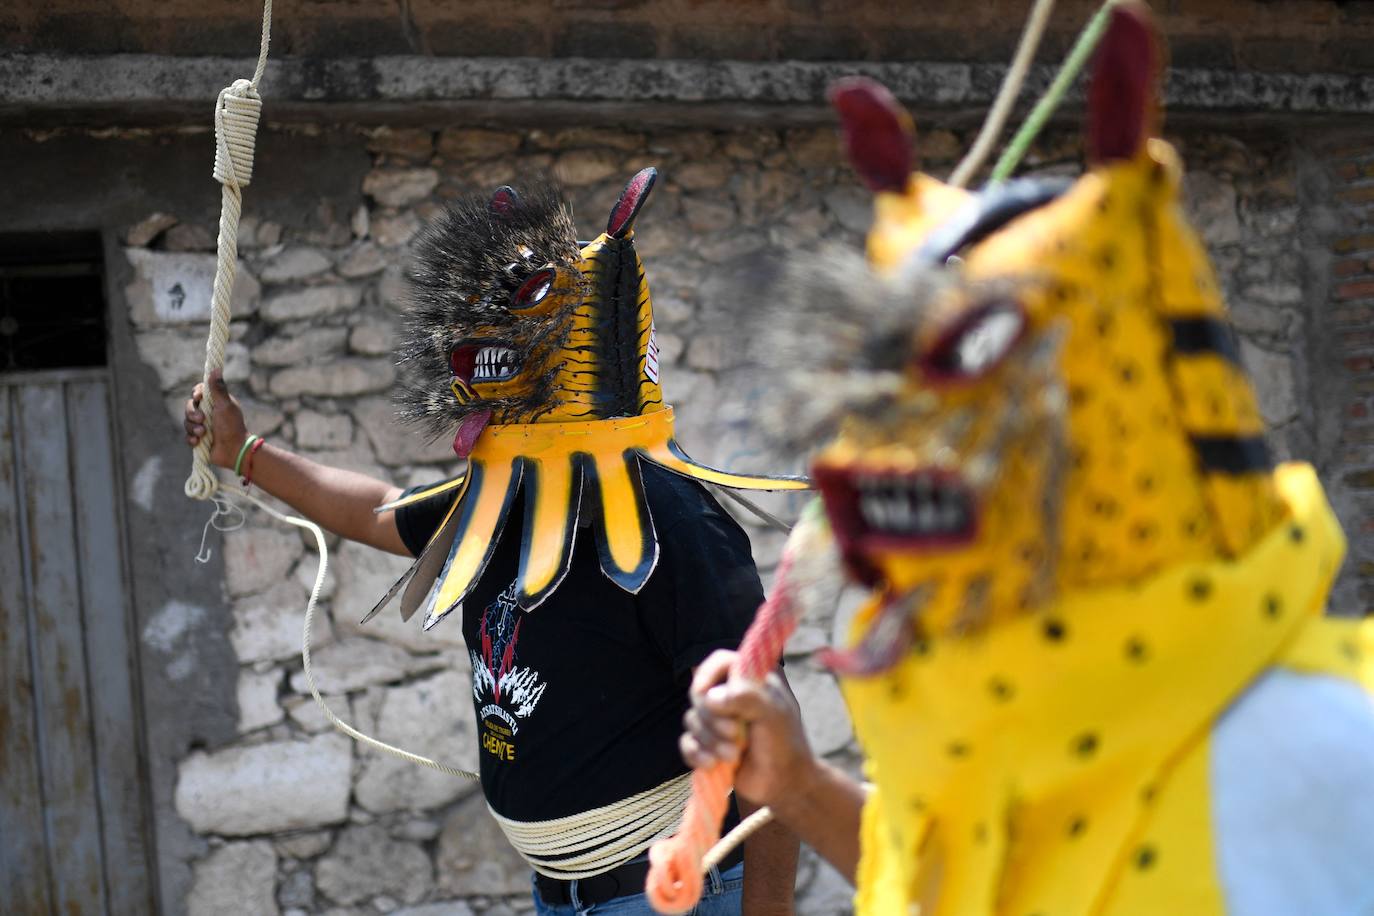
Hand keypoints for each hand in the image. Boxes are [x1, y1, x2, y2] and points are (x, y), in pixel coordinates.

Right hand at [184, 369, 247, 468]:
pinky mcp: (199, 439)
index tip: (198, 396)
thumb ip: (218, 388)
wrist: (234, 450)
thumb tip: (216, 368)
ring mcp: (202, 426)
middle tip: (202, 419)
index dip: (196, 394)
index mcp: (215, 402)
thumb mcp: (225, 405)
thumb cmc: (232, 426)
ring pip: (186, 422)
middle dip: (192, 413)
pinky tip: (198, 442)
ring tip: (204, 433)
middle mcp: (207, 412)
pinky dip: (191, 439)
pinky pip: (187, 436)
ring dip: (193, 428)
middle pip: (188, 407)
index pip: (199, 392)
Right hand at [681, 650, 815, 808]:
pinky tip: (712, 765)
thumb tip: (711, 697)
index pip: (720, 662)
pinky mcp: (708, 744)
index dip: (706, 674)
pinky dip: (696, 754)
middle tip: (734, 734)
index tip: (702, 692)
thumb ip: (747, 698)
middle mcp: (730, 695)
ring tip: (734, 756)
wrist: (783, 782)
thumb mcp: (773, 715)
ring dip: (710, 740)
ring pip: (692, 720)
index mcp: (749, 680)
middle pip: (699, 694)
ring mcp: (717, 720)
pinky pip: (687, 743)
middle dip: (712, 718)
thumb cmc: (784, 743)